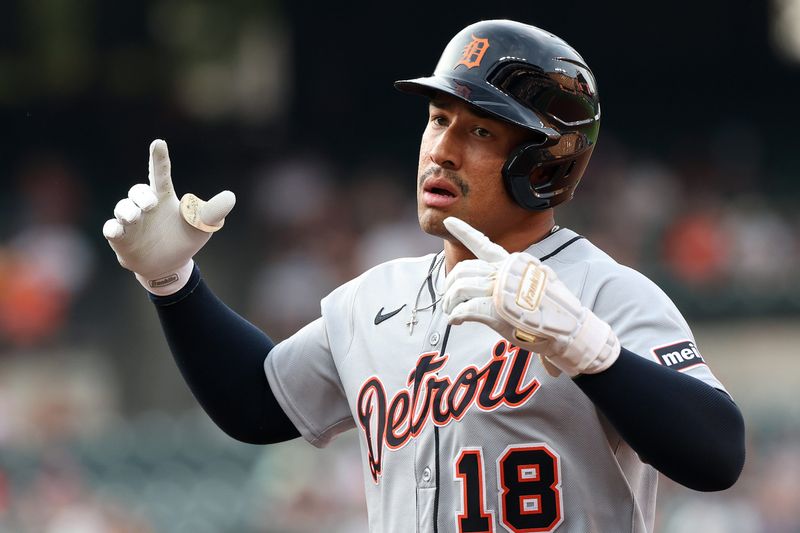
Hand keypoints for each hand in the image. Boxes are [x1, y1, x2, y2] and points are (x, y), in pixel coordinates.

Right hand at [102, 139, 235, 294]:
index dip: (159, 159)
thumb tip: (231, 196)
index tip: (159, 143)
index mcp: (164, 198)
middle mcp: (145, 207)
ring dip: (126, 211)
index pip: (160, 174)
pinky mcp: (121, 238)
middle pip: (137, 191)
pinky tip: (117, 229)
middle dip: (140, 195)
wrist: (169, 266)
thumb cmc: (184, 239)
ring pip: (122, 208)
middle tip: (150, 204)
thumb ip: (213, 211)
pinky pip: (111, 229)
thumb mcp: (202, 226)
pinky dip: (113, 228)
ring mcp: (131, 222)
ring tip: (133, 217)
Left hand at [441, 217, 619, 376]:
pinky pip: (465, 309)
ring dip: (450, 302)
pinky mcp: (497, 312)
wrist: (571, 329)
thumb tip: (496, 285)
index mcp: (514, 264)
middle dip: (450, 285)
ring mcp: (501, 291)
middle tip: (448, 300)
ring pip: (460, 288)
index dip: (464, 231)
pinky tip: (455, 320)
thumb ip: (514, 279)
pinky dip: (456, 315)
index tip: (448, 222)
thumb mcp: (537, 283)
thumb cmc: (554, 311)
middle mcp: (506, 273)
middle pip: (464, 271)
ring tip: (451, 312)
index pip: (484, 245)